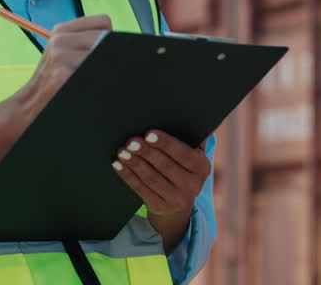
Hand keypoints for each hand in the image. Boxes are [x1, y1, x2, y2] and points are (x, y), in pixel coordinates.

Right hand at [24, 14, 110, 106]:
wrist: (28, 105)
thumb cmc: (52, 80)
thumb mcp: (63, 54)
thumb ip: (85, 43)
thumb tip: (122, 42)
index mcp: (62, 30)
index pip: (104, 22)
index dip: (110, 38)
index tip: (104, 52)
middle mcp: (60, 39)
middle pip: (106, 38)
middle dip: (111, 55)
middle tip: (101, 70)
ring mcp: (61, 56)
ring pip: (104, 55)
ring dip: (105, 69)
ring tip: (92, 79)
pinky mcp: (63, 74)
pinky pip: (96, 73)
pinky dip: (99, 83)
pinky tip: (88, 88)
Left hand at [111, 130, 210, 249]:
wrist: (179, 203)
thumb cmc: (182, 166)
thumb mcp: (193, 154)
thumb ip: (193, 137)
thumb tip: (191, 114)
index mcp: (202, 168)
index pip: (184, 154)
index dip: (166, 144)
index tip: (149, 134)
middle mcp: (193, 186)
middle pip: (165, 166)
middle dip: (146, 152)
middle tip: (131, 141)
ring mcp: (176, 199)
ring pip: (151, 178)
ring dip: (135, 163)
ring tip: (122, 151)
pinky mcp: (160, 207)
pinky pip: (141, 190)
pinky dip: (127, 176)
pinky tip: (118, 164)